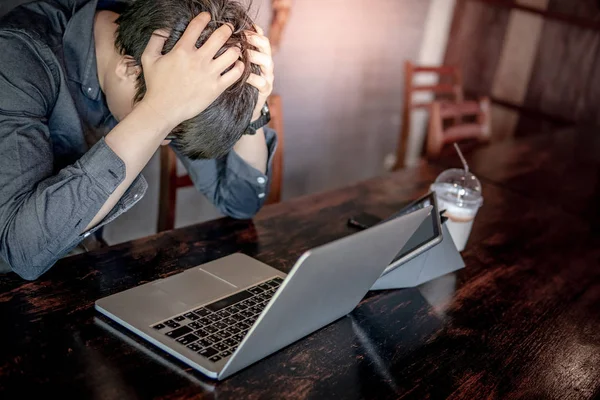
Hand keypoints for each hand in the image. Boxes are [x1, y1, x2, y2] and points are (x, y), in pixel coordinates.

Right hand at [140, 13, 244, 130]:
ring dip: (235, 48)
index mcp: (182, 50)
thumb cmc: (155, 85)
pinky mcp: (216, 88)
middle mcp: (198, 60)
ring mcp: (209, 74)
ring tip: (234, 48)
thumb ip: (155, 40)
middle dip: (227, 29)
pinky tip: (237, 65)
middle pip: (220, 36)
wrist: (163, 109)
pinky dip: (239, 67)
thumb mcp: (148, 59)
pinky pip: (235, 74)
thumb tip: (163, 28)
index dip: (204, 18)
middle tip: (229, 28)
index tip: (208, 17)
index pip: (197, 26)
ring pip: (231, 54)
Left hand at [245, 26, 273, 120]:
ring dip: (254, 56)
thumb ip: (238, 52)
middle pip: (266, 46)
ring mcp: (268, 77)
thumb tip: (228, 35)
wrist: (246, 107)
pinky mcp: (265, 90)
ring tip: (242, 55)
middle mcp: (266, 64)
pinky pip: (262, 82)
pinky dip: (252, 78)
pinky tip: (242, 76)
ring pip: (267, 62)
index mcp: (261, 56)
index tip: (241, 29)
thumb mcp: (239, 65)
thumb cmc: (241, 82)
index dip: (253, 32)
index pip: (261, 38)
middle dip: (255, 40)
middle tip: (242, 38)